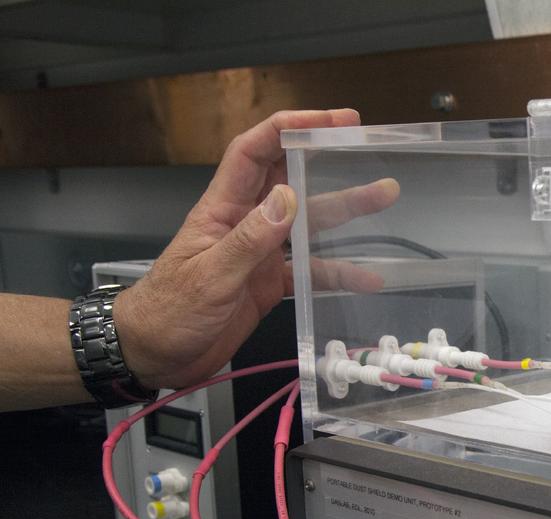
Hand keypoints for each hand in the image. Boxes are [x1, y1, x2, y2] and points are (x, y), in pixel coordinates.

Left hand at [114, 109, 398, 389]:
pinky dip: (338, 274)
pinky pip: (310, 272)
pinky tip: (365, 278)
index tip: (331, 121)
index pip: (256, 151)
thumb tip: (287, 197)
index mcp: (222, 209)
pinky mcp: (269, 284)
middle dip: (330, 163)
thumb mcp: (210, 275)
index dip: (291, 127)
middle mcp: (245, 223)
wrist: (155, 354)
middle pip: (293, 182)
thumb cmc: (168, 311)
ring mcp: (259, 254)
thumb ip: (249, 239)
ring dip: (345, 213)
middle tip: (366, 149)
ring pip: (309, 225)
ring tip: (383, 199)